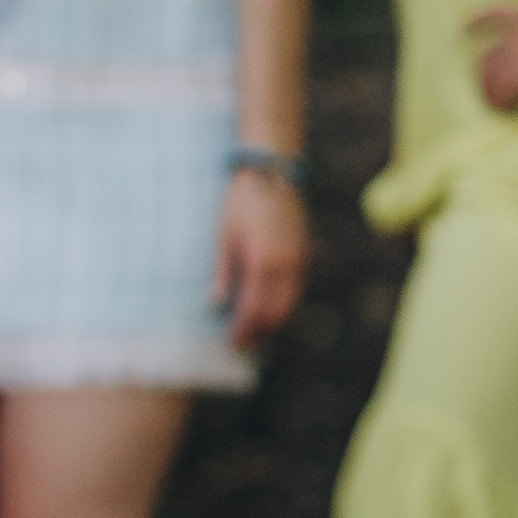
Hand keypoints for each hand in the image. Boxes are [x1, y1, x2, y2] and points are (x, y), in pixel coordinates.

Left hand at [213, 167, 310, 349]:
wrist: (270, 172)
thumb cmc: (241, 202)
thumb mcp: (224, 237)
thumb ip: (222, 273)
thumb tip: (214, 305)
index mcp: (262, 262)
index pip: (254, 310)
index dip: (243, 331)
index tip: (232, 343)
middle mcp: (285, 265)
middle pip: (277, 314)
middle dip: (260, 333)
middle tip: (244, 345)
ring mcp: (298, 258)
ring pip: (291, 303)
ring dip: (274, 322)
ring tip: (256, 331)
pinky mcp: (303, 252)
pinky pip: (296, 288)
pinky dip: (284, 304)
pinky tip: (269, 306)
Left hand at [469, 5, 517, 110]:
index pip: (494, 14)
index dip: (478, 21)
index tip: (465, 29)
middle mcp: (515, 36)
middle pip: (486, 59)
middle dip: (484, 79)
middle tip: (490, 94)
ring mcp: (517, 55)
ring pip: (489, 78)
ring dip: (490, 96)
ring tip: (498, 108)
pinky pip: (502, 92)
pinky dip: (504, 104)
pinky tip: (512, 111)